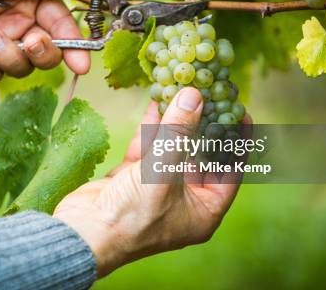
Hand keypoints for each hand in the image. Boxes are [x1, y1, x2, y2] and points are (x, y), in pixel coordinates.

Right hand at [54, 88, 250, 276]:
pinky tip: (156, 103)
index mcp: (203, 211)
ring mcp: (156, 189)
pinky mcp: (132, 179)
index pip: (230, 171)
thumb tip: (194, 96)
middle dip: (203, 125)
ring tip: (183, 92)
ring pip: (172, 149)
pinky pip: (148, 149)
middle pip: (201, 156)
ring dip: (175, 122)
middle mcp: (183, 201)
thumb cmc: (133, 214)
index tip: (240, 112)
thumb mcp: (163, 170)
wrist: (84, 233)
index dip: (236, 141)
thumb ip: (180, 131)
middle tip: (210, 96)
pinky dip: (151, 128)